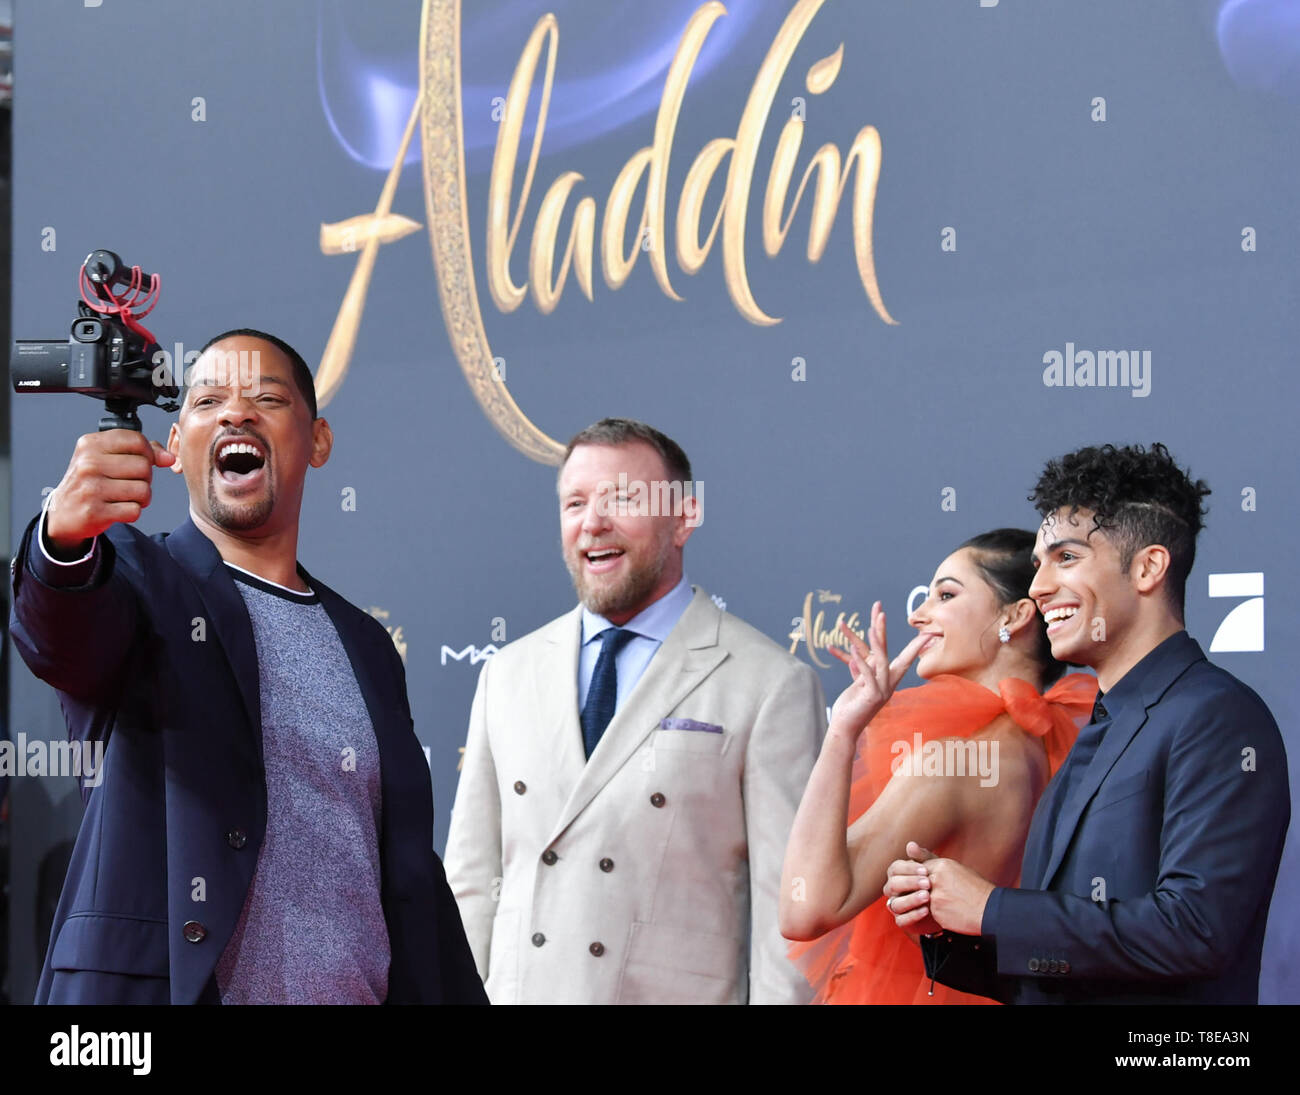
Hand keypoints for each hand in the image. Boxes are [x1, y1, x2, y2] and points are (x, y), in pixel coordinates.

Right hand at [45, 430, 175, 555]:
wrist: (63, 512)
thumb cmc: (90, 482)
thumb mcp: (107, 458)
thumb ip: (140, 451)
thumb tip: (169, 457)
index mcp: (90, 444)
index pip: (137, 440)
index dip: (149, 453)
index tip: (142, 461)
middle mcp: (88, 463)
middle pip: (144, 466)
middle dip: (145, 478)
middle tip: (130, 483)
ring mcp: (90, 488)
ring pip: (143, 490)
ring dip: (141, 497)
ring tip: (125, 497)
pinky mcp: (94, 511)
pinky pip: (134, 510)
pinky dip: (132, 512)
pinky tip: (118, 509)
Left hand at [827, 603, 926, 740]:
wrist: (845, 729)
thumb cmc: (852, 707)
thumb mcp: (859, 685)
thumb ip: (862, 670)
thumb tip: (858, 654)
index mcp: (888, 681)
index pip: (905, 658)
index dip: (916, 645)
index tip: (929, 632)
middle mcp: (889, 685)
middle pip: (894, 654)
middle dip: (887, 633)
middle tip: (882, 612)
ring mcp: (882, 691)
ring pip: (882, 662)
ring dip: (877, 642)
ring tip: (873, 624)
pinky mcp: (872, 696)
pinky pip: (868, 675)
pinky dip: (861, 661)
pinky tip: (854, 649)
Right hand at [883, 845, 941, 937]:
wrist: (948, 906)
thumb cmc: (936, 882)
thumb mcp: (933, 868)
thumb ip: (922, 857)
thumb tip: (910, 844)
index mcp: (897, 874)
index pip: (895, 868)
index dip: (909, 869)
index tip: (925, 870)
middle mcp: (893, 890)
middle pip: (892, 885)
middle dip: (909, 883)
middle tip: (927, 883)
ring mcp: (896, 906)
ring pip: (895, 904)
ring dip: (911, 899)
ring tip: (927, 896)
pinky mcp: (903, 921)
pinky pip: (901, 920)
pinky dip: (913, 915)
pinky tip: (926, 910)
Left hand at [905, 841, 994, 935]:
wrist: (990, 910)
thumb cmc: (976, 889)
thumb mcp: (958, 869)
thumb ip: (936, 863)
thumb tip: (912, 848)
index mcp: (942, 865)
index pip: (919, 867)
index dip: (921, 876)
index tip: (928, 882)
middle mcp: (936, 878)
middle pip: (917, 883)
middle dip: (922, 889)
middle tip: (940, 895)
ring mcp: (935, 896)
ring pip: (922, 898)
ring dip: (930, 902)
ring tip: (948, 903)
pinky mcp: (936, 912)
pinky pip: (929, 912)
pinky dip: (937, 913)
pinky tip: (951, 912)